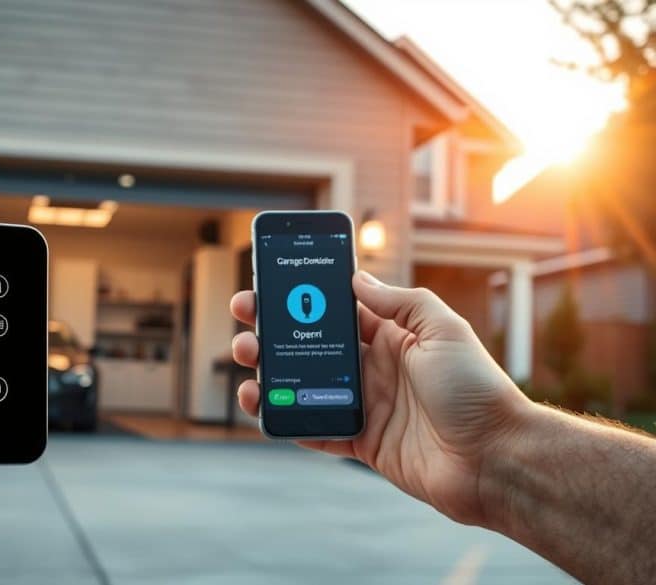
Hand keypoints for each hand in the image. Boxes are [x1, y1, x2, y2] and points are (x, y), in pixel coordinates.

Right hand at [230, 271, 533, 525]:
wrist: (495, 460)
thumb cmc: (477, 390)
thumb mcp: (443, 330)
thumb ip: (399, 303)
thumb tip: (356, 279)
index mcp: (390, 336)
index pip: (336, 308)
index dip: (301, 295)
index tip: (269, 282)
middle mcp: (373, 367)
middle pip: (310, 344)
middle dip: (272, 329)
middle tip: (245, 320)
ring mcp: (364, 405)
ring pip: (302, 384)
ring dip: (269, 371)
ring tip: (248, 362)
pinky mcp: (360, 442)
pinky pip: (312, 428)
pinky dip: (284, 418)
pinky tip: (262, 405)